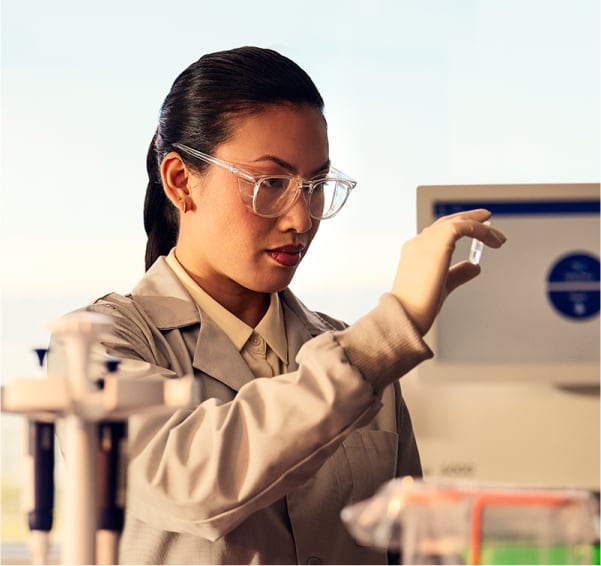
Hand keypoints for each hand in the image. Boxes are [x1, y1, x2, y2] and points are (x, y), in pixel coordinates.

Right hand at [392, 209, 506, 334]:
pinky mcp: (439, 241)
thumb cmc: (420, 306)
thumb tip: (475, 265)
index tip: (475, 229)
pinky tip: (493, 240)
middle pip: (446, 222)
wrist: (409, 312)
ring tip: (498, 237)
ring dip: (480, 226)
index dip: (456, 227)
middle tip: (486, 218)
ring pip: (456, 222)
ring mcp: (426, 240)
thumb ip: (458, 273)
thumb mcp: (443, 286)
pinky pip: (464, 227)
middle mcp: (419, 242)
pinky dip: (481, 231)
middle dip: (468, 217)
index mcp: (415, 252)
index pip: (437, 232)